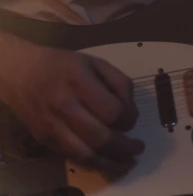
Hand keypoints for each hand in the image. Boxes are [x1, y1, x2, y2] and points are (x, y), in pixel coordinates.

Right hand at [0, 34, 143, 172]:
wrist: (20, 72)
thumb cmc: (61, 64)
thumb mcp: (94, 62)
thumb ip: (117, 82)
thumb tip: (131, 110)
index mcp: (80, 81)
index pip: (112, 110)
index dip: (129, 118)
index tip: (132, 119)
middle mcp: (65, 106)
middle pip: (101, 136)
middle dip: (125, 147)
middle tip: (138, 148)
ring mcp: (53, 126)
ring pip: (86, 154)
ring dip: (111, 161)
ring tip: (127, 161)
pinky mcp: (44, 139)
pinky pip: (72, 156)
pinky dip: (92, 162)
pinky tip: (105, 161)